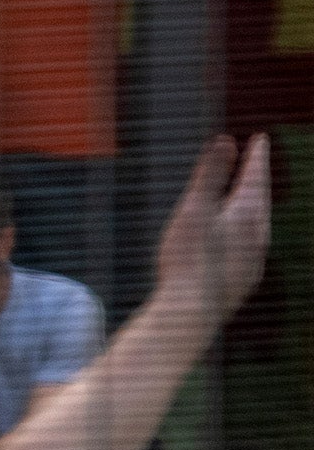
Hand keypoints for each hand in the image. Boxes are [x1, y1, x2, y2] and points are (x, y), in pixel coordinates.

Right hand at [152, 134, 272, 325]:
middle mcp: (258, 236)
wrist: (192, 310)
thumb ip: (210, 175)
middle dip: (258, 180)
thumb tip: (225, 140)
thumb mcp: (194, 209)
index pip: (255, 178)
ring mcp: (254, 260)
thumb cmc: (187, 258)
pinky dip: (248, 234)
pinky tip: (240, 242)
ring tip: (251, 198)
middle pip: (262, 201)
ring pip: (260, 226)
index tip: (260, 139)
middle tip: (257, 162)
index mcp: (246, 215)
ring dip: (256, 207)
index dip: (257, 157)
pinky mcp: (245, 280)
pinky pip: (253, 248)